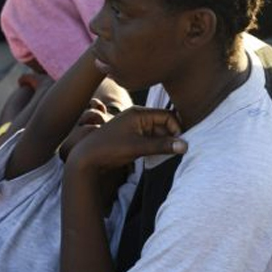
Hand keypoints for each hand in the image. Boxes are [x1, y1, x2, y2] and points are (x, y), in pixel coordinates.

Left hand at [65, 107, 185, 175]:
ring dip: (164, 143)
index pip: (167, 116)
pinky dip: (155, 146)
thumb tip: (185, 146)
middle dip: (171, 136)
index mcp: (139, 113)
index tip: (180, 144)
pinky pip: (149, 139)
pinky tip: (156, 157)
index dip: (177, 128)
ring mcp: (134, 127)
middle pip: (163, 124)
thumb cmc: (110, 149)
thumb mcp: (138, 147)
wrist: (86, 158)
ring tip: (167, 155)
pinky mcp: (131, 137)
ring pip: (157, 132)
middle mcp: (137, 117)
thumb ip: (162, 146)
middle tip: (177, 151)